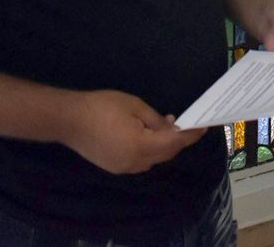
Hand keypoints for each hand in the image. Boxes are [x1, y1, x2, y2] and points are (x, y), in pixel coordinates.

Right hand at [60, 90, 205, 173]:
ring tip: (170, 127)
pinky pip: (141, 162)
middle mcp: (134, 162)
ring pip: (154, 160)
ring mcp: (123, 168)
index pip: (174, 142)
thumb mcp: (134, 106)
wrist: (68, 120)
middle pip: (166, 154)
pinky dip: (151, 151)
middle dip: (179, 141)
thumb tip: (172, 127)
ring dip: (165, 146)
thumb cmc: (102, 107)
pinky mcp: (114, 167)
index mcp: (141, 145)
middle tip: (190, 125)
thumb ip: (156, 120)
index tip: (205, 126)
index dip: (191, 135)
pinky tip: (151, 136)